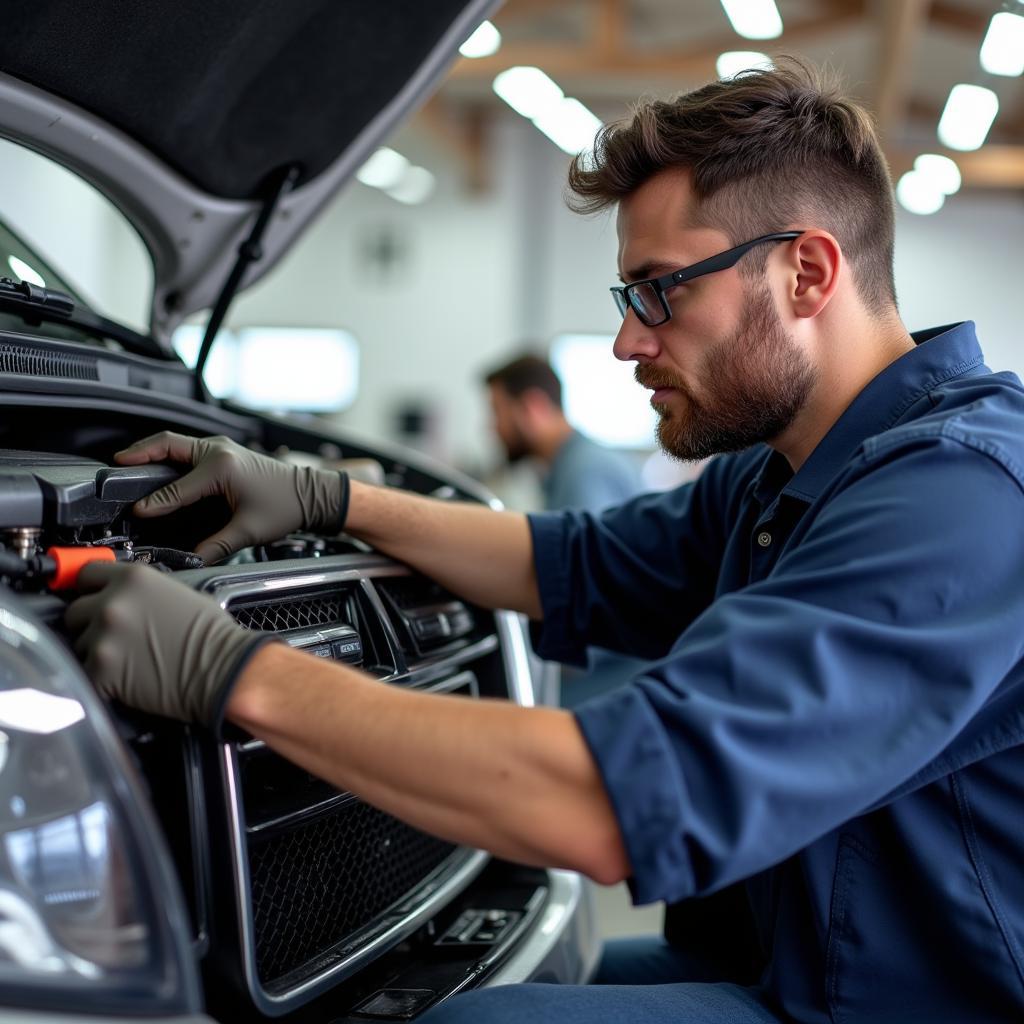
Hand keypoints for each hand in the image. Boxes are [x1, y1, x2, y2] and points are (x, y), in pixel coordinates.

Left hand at [65, 561, 272, 730]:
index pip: (86, 574)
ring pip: (79, 644)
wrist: (223, 669)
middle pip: (75, 611)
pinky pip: (86, 672)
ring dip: (97, 652)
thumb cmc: (211, 636)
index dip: (91, 588)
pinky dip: (102, 678)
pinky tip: (126, 678)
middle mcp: (113, 603)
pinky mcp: (101, 670)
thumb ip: (142, 590)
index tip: (94, 597)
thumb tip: (123, 595)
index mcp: (133, 578)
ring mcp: (104, 637)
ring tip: (129, 659)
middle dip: (91, 623)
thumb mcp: (179, 592)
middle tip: (118, 636)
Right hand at [115, 432, 347, 563]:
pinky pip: (187, 448)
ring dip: (151, 450)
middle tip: (115, 465)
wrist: (311, 493)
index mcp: (222, 467)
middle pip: (167, 445)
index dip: (155, 503)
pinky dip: (167, 453)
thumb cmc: (286, 507)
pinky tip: (157, 465)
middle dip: (139, 453)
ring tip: (127, 462)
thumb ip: (216, 547)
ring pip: (176, 443)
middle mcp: (218, 451)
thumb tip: (191, 560)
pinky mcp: (223, 451)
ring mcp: (221, 448)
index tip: (137, 512)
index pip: (177, 487)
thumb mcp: (248, 531)